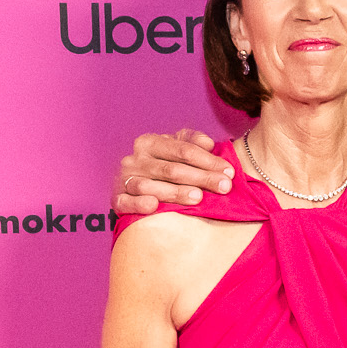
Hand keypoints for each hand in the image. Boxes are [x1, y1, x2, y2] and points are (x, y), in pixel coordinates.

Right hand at [113, 130, 233, 217]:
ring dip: (175, 192)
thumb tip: (209, 143)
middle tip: (224, 187)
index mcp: (149, 143)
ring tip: (198, 197)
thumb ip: (191, 141)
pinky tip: (153, 206)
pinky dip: (139, 204)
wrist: (131, 185)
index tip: (229, 172)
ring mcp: (124, 179)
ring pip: (151, 185)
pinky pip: (126, 202)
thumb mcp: (174, 148)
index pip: (183, 150)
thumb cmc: (161, 165)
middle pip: (172, 169)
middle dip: (201, 178)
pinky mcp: (117, 199)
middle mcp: (135, 159)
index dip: (208, 160)